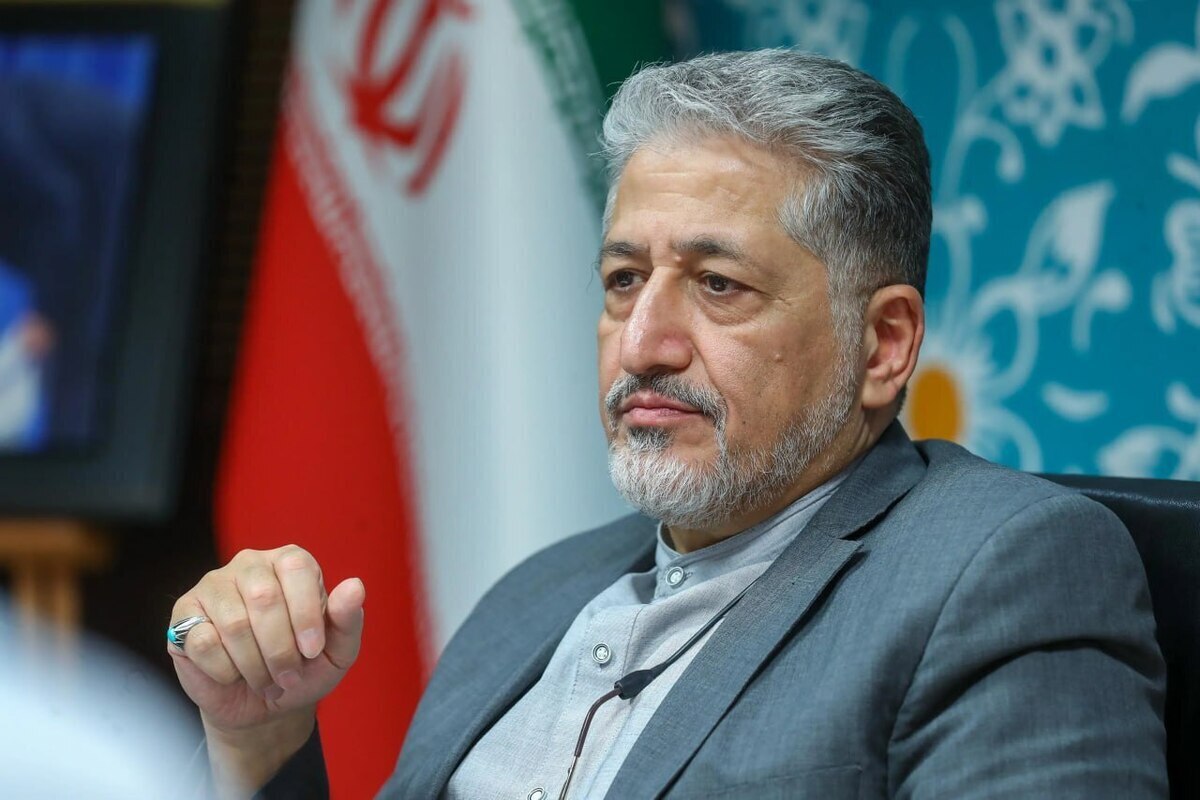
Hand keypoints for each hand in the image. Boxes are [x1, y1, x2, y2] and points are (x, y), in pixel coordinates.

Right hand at [168, 546, 363, 792]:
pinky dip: (225, 671)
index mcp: (290, 562)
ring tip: (266, 680)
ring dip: (254, 665)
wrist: (264, 705)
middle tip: (289, 676)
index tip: (313, 652)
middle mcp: (250, 565)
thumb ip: (347, 619)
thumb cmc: (304, 669)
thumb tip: (355, 586)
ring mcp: (213, 587)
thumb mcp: (337, 651)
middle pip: (263, 598)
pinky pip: (203, 643)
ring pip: (233, 623)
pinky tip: (233, 675)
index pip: (297, 569)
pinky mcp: (184, 616)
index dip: (306, 614)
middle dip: (280, 649)